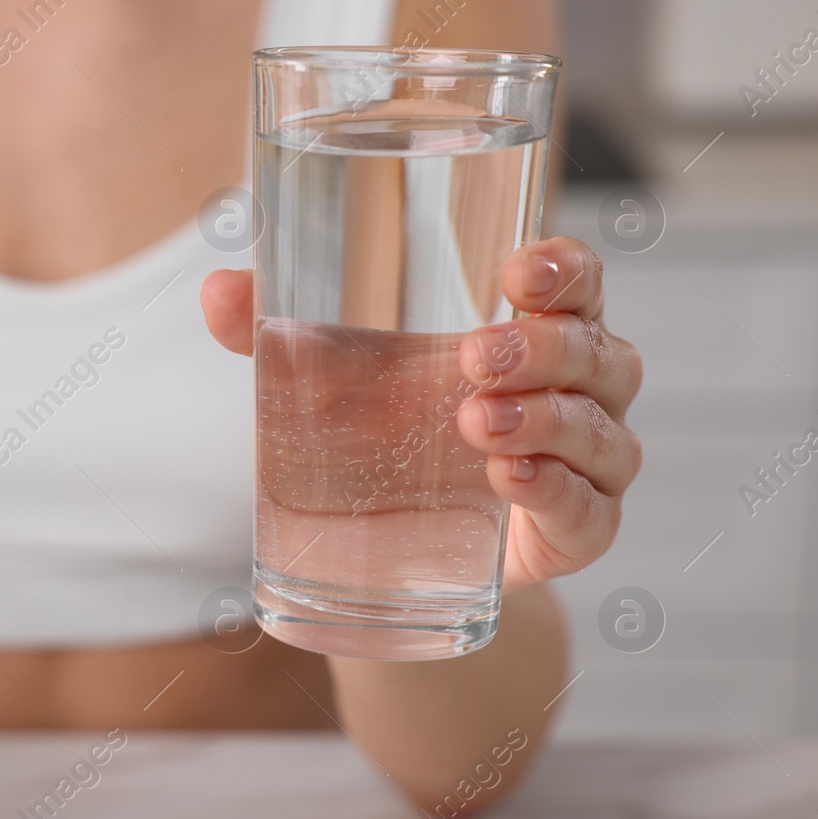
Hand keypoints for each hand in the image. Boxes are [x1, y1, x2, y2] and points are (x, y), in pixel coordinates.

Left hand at [200, 236, 641, 585]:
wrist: (406, 550)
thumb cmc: (389, 431)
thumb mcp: (333, 375)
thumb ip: (277, 328)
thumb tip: (215, 290)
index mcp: (535, 328)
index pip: (577, 281)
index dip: (564, 269)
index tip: (519, 272)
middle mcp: (579, 389)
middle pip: (597, 352)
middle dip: (543, 347)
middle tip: (472, 357)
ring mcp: (587, 464)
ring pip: (602, 431)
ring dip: (549, 421)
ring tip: (478, 422)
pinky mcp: (576, 532)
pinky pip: (591, 512)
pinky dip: (557, 493)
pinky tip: (512, 480)